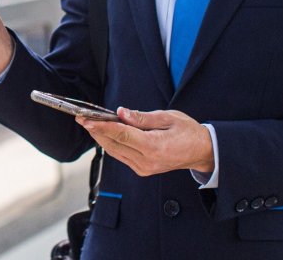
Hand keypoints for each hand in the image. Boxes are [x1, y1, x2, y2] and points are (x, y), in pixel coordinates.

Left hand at [76, 108, 213, 176]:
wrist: (201, 152)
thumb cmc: (187, 131)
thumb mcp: (168, 117)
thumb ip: (142, 117)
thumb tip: (121, 112)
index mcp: (155, 147)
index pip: (122, 135)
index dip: (102, 127)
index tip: (87, 119)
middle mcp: (147, 161)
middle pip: (114, 145)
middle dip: (96, 131)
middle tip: (81, 118)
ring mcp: (144, 168)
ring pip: (115, 152)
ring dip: (100, 138)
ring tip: (88, 123)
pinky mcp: (142, 170)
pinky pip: (121, 156)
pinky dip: (111, 144)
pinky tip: (103, 134)